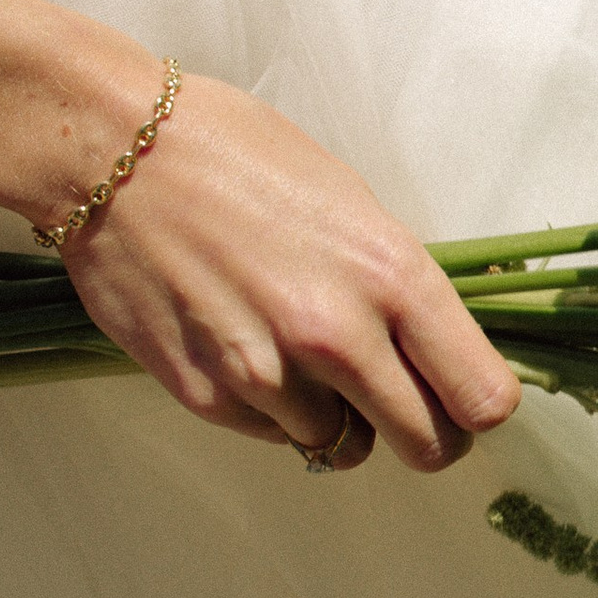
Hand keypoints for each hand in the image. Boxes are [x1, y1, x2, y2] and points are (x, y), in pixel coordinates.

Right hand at [67, 73, 520, 472]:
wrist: (115, 150)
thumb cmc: (237, 157)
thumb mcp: (353, 206)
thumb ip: (399, 289)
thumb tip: (438, 350)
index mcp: (392, 276)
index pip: (483, 398)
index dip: (477, 405)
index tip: (460, 393)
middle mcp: (337, 336)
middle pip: (429, 447)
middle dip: (425, 433)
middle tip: (401, 403)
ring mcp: (270, 374)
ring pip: (345, 448)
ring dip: (338, 418)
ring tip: (302, 354)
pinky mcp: (210, 395)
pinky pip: (275, 436)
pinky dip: (274, 411)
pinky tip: (248, 347)